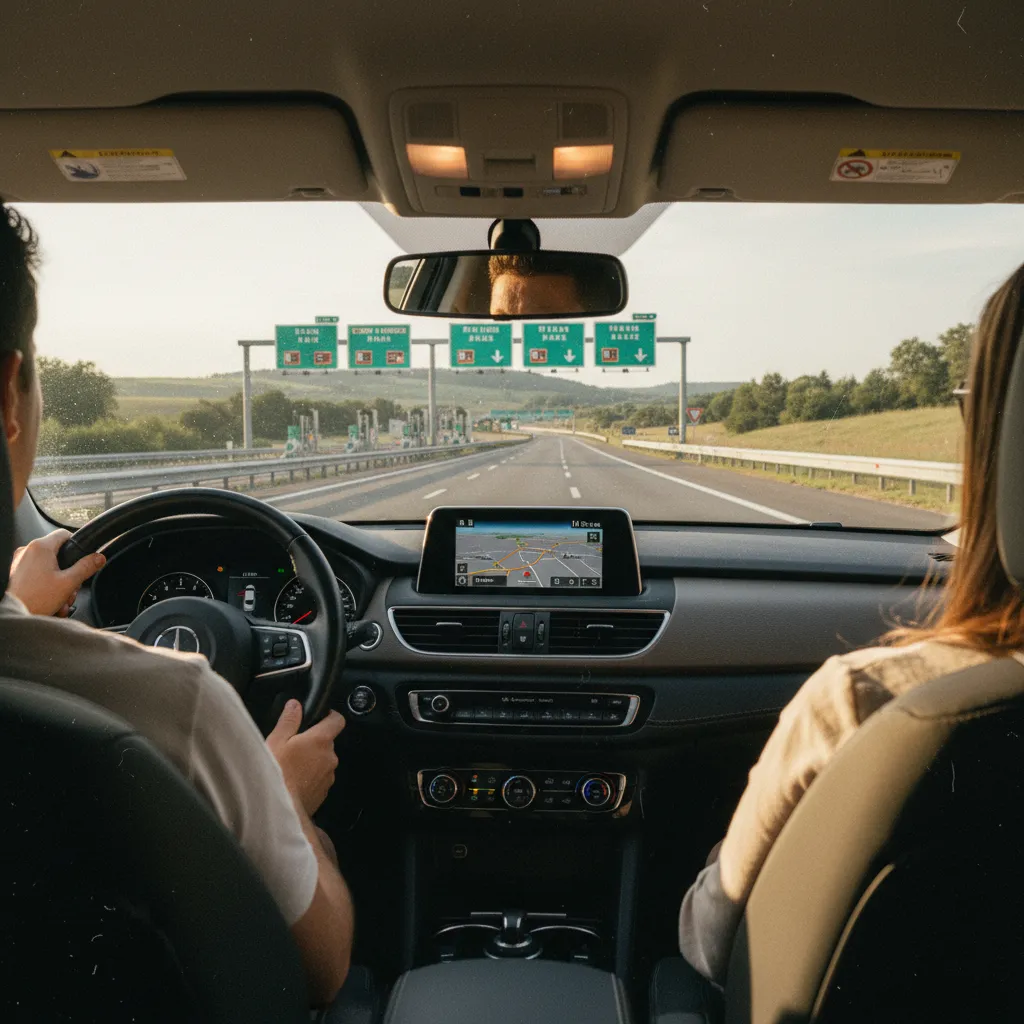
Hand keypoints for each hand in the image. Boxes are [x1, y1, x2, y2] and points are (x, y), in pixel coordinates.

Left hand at [8, 529, 105, 616]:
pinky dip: (45, 587)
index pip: (64, 534)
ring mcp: (18, 562)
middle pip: (57, 555)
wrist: (13, 615)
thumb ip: (86, 567)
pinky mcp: (14, 574)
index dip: (76, 545)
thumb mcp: (68, 583)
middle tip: (70, 590)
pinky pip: (36, 576)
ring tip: (60, 601)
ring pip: (47, 568)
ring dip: (58, 584)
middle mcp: (27, 551)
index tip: (82, 558)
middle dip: (68, 574)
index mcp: (40, 547)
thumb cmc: (35, 599)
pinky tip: (50, 602)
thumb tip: (99, 558)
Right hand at [266, 700, 345, 816]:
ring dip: (312, 761)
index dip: (330, 715)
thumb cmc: (275, 773)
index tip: (320, 716)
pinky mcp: (324, 792)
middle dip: (314, 742)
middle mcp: (330, 757)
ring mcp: (329, 776)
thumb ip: (289, 721)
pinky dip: (310, 777)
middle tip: (294, 746)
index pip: (337, 720)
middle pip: (327, 742)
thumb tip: (295, 705)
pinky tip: (294, 781)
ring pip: (323, 761)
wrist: (280, 808)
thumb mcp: (276, 741)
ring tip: (291, 766)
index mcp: (320, 740)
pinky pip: (320, 778)